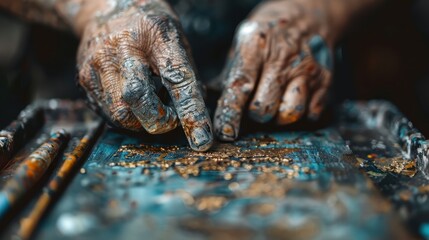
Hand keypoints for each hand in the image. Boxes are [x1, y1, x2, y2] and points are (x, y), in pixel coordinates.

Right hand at [76, 0, 212, 150]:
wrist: (106, 8)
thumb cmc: (149, 27)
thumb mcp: (176, 40)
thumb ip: (187, 75)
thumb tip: (196, 116)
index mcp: (155, 36)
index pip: (178, 80)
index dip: (192, 113)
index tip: (202, 140)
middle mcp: (121, 49)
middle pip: (138, 102)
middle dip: (159, 120)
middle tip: (169, 116)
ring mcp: (97, 65)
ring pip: (121, 116)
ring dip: (142, 120)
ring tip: (149, 101)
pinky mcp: (83, 79)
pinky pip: (108, 114)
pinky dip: (126, 116)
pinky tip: (131, 98)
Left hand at [214, 0, 334, 140]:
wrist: (311, 15)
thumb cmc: (270, 34)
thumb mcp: (244, 42)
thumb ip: (230, 73)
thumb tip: (212, 103)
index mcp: (255, 46)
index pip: (239, 86)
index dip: (230, 113)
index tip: (225, 133)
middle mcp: (282, 59)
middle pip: (263, 108)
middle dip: (255, 114)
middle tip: (256, 103)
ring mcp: (306, 70)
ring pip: (289, 114)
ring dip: (279, 116)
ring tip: (277, 102)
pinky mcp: (324, 81)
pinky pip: (311, 113)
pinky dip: (301, 113)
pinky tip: (295, 98)